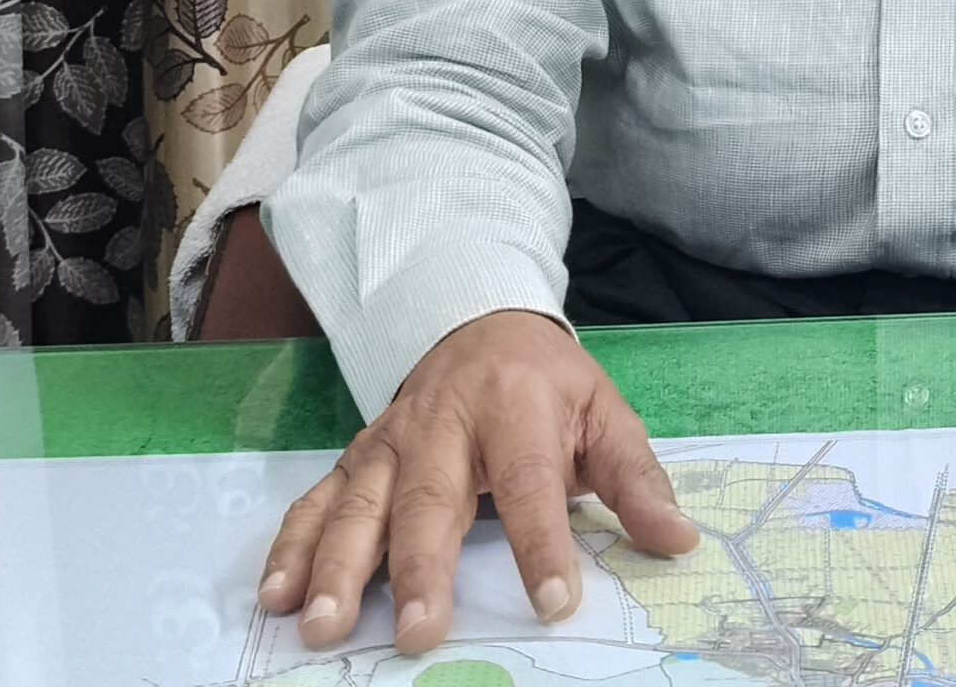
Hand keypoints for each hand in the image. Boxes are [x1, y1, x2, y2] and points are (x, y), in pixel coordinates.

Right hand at [255, 309, 701, 654]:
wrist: (482, 322)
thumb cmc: (550, 384)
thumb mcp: (605, 413)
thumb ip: (637, 480)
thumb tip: (678, 539)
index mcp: (519, 408)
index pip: (532, 482)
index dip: (543, 543)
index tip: (554, 600)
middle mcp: (446, 423)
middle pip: (431, 499)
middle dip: (422, 568)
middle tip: (418, 633)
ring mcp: (393, 440)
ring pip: (361, 504)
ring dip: (338, 566)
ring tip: (325, 624)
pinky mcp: (358, 457)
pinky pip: (318, 501)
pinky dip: (293, 546)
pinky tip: (277, 594)